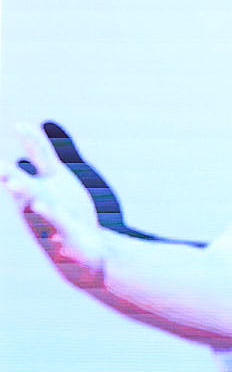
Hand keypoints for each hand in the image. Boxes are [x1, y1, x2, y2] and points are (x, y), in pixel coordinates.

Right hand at [3, 121, 109, 288]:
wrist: (84, 248)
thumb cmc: (64, 209)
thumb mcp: (52, 175)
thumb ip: (38, 151)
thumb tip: (21, 124)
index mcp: (29, 190)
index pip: (11, 175)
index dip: (0, 169)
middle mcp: (33, 206)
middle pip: (21, 191)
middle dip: (11, 179)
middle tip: (2, 171)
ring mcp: (49, 222)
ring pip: (36, 209)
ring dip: (27, 197)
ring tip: (16, 184)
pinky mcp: (67, 234)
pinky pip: (59, 223)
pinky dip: (51, 215)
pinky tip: (43, 206)